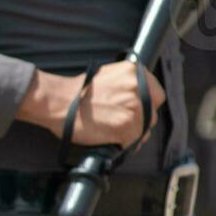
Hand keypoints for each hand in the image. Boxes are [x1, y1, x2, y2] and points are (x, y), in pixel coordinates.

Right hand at [17, 61, 164, 148]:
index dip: (147, 106)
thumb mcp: (109, 76)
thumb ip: (127, 85)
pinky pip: (132, 142)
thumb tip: (139, 100)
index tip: (137, 111)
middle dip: (138, 122)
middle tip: (119, 123)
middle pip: (152, 114)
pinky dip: (122, 144)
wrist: (59, 101)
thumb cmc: (77, 91)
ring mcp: (134, 107)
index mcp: (134, 72)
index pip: (157, 94)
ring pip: (144, 131)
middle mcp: (138, 87)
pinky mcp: (126, 126)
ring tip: (111, 130)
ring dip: (130, 134)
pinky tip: (109, 137)